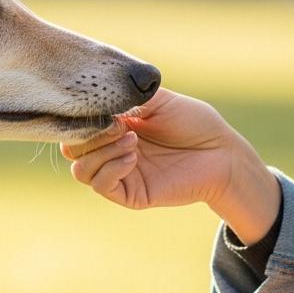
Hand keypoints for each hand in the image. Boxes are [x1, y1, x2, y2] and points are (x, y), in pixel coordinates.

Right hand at [60, 88, 279, 238]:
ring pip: (81, 169)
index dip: (81, 118)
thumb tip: (94, 99)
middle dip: (89, 135)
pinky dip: (111, 168)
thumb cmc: (194, 122)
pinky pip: (101, 185)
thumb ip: (124, 98)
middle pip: (72, 149)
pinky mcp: (130, 194)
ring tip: (132, 140)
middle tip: (118, 125)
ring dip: (100, 152)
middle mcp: (111, 151)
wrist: (221, 152)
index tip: (103, 109)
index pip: (76, 126)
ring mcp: (120, 173)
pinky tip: (132, 156)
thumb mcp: (157, 100)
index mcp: (115, 127)